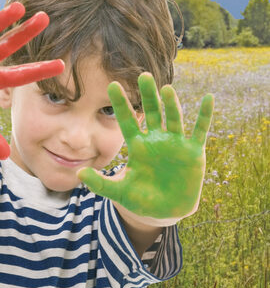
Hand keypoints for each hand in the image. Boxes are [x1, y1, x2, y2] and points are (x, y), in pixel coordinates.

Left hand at [77, 73, 213, 224]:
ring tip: (167, 89)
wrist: (166, 212)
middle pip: (151, 113)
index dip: (121, 104)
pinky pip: (200, 130)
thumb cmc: (141, 200)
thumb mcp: (120, 192)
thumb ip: (101, 183)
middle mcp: (156, 139)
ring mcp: (175, 144)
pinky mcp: (193, 152)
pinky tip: (208, 98)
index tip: (112, 85)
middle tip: (143, 75)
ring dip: (172, 105)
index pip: (127, 120)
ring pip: (173, 119)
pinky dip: (204, 115)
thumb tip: (80, 174)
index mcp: (138, 146)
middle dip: (148, 96)